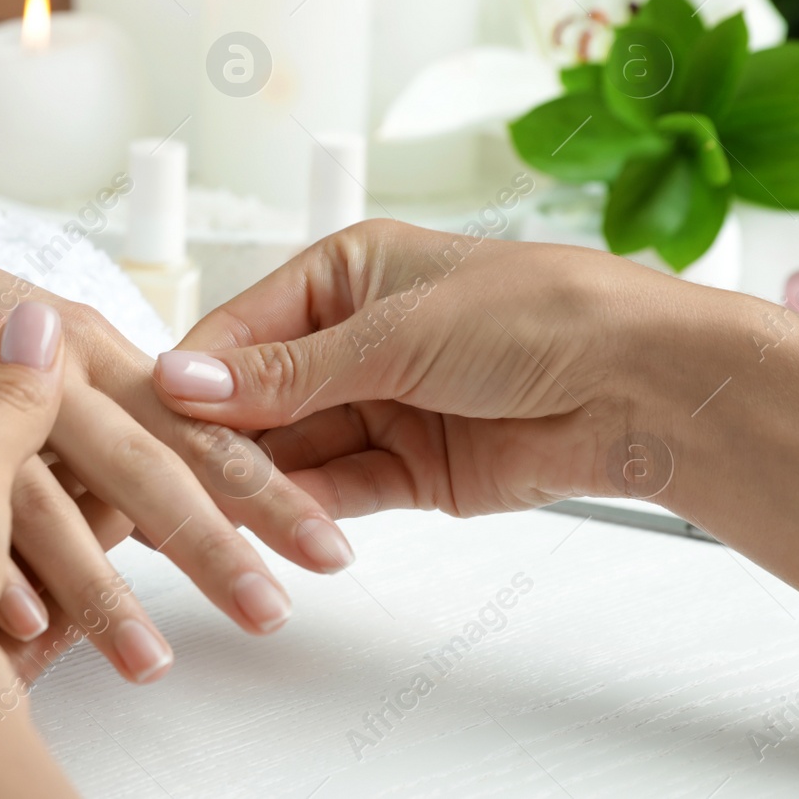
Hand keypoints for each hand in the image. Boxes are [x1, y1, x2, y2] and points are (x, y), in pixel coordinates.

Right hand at [0, 197, 352, 685]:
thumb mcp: (16, 323)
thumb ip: (89, 382)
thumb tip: (159, 438)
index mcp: (80, 338)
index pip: (196, 420)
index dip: (265, 484)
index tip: (322, 542)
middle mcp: (37, 361)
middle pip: (146, 464)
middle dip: (218, 543)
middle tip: (276, 609)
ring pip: (52, 501)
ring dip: (106, 588)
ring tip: (154, 659)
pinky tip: (24, 628)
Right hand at [152, 220, 655, 518]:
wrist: (642, 386)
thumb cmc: (533, 313)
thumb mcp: (393, 333)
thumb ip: (287, 372)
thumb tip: (187, 379)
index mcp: (343, 275)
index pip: (242, 328)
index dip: (199, 373)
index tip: (156, 411)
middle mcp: (353, 339)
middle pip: (261, 395)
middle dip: (224, 434)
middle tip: (174, 473)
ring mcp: (380, 405)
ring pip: (295, 449)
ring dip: (263, 479)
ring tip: (216, 509)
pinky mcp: (408, 469)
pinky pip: (340, 489)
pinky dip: (312, 509)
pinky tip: (280, 523)